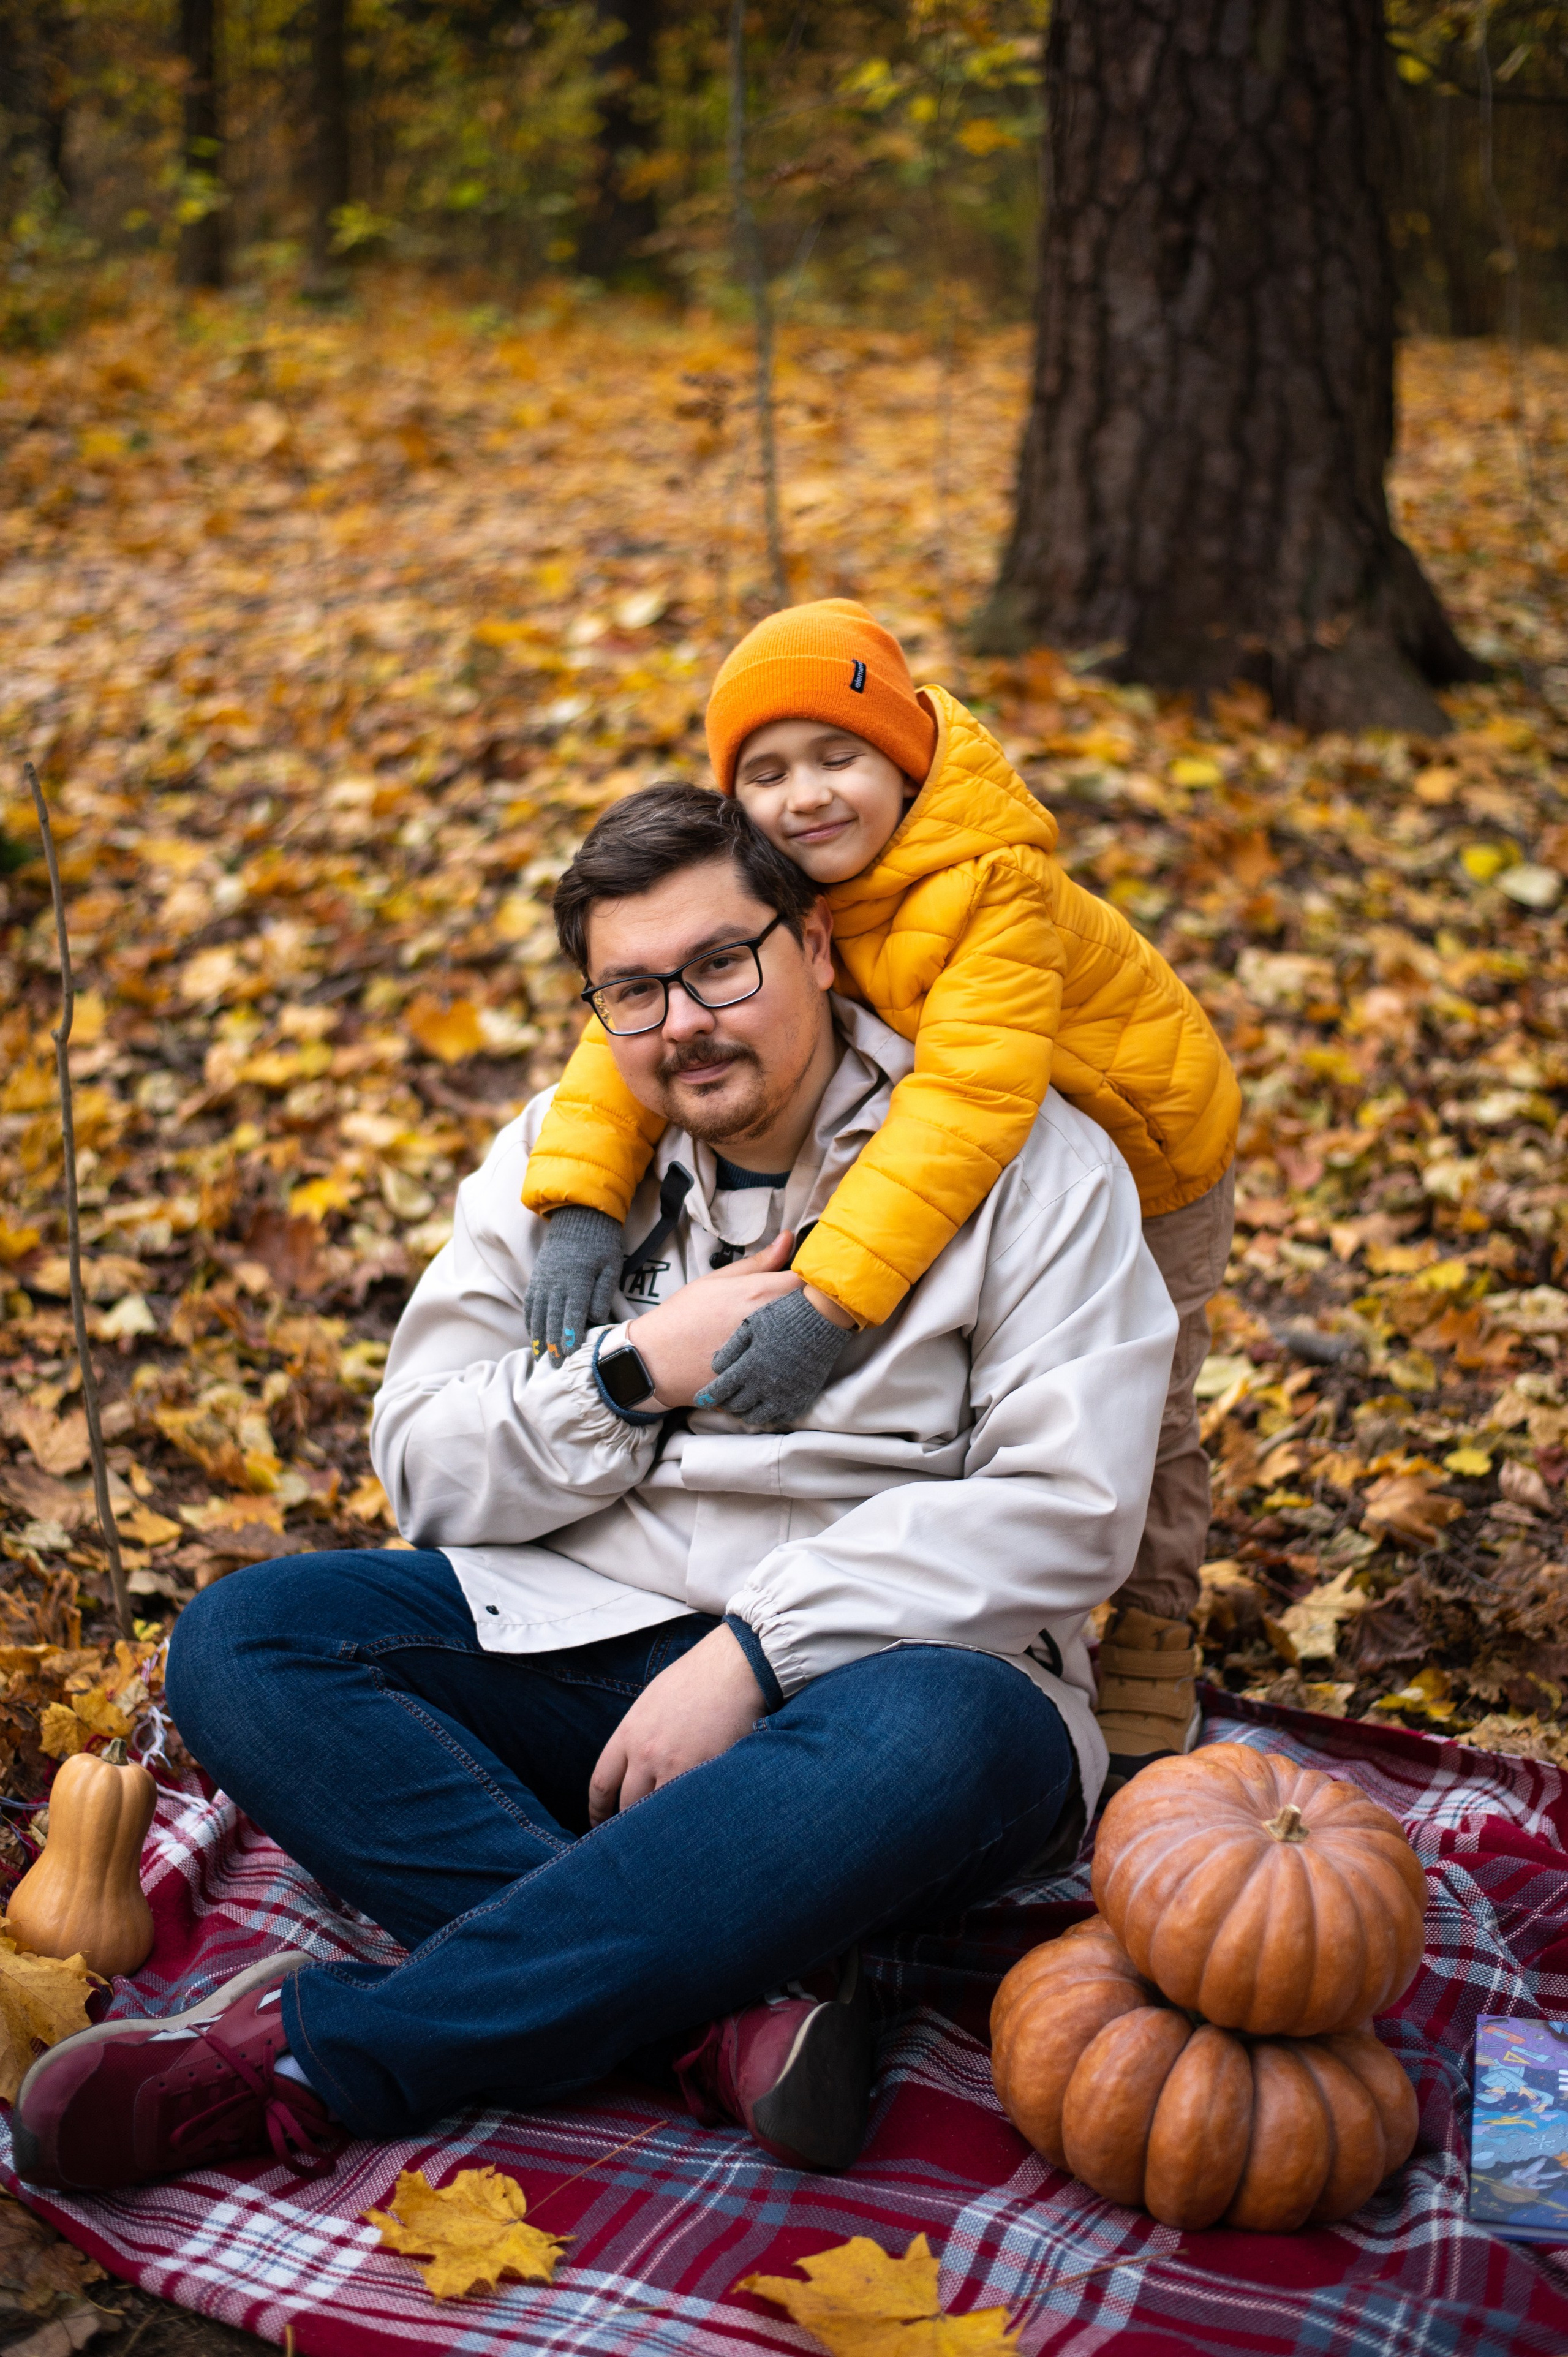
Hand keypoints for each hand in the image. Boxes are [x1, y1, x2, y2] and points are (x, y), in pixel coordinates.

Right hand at [524, 1205, 622, 1360]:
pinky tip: (532, 1335)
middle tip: (556, 1367)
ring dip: (539, 1337)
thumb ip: (603, 1293)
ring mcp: (543, 1280)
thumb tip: (596, 1318)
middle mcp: (556, 1282)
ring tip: (541, 1357)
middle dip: (554, 1344)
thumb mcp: (610, 1266)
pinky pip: (530, 1303)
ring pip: (538, 1314)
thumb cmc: (601, 1244)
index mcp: (576, 1280)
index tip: (570, 1355)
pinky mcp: (537, 1277)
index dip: (570, 1336)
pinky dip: (530, 1321)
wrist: (579, 1219)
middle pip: (552, 1319)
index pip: (572, 1314)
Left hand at [588, 1623, 765, 1823]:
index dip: (598, 1812)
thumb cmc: (696, 1678)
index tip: (599, 1826)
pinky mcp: (707, 1771)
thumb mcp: (652, 1702)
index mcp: (629, 1734)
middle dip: (629, 1827)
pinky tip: (695, 1828)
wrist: (734, 1666)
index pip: (601, 1785)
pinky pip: (691, 1807)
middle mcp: (646, 1753)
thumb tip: (635, 1766)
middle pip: (627, 1806)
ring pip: (657, 1813)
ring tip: (665, 1844)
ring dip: (660, 1829)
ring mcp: (676, 1765)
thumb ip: (638, 1736)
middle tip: (636, 1842)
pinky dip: (690, 1820)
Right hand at [631, 1230, 801, 1406]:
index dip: (813, 1280)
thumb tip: (788, 1238)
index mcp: (759, 1294)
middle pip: (812, 1312)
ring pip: (805, 1342)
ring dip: (802, 1335)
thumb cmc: (683, 1316)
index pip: (809, 1281)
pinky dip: (790, 1361)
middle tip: (798, 1306)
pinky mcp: (764, 1381)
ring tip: (786, 1331)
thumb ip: (758, 1261)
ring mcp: (769, 1356)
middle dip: (810, 1307)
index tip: (808, 1281)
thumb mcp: (717, 1280)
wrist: (656, 1362)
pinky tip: (776, 1356)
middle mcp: (770, 1324)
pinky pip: (790, 1368)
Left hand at [698, 1287, 854, 1427]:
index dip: (708, 1396)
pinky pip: (780, 1417)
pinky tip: (764, 1406)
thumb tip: (715, 1366)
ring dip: (745, 1413)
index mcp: (750, 1367)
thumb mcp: (751, 1325)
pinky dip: (768, 1415)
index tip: (700, 1399)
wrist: (822, 1319)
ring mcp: (785, 1395)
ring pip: (757, 1417)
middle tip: (721, 1400)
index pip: (721, 1390)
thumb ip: (730, 1348)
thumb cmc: (784, 1316)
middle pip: (737, 1406)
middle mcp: (765, 1386)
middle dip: (725, 1404)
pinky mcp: (802, 1398)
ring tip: (741, 1405)